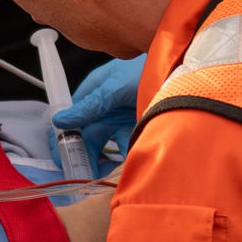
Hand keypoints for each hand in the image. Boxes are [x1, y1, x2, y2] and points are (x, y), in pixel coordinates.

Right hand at [50, 55, 144, 171]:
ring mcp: (120, 117)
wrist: (181, 71)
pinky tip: (128, 157)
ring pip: (105, 143)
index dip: (64, 138)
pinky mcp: (136, 126)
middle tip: (83, 172)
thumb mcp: (116, 86)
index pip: (72, 118)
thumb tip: (60, 120)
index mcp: (93, 92)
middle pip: (87, 135)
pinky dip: (125, 153)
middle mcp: (104, 106)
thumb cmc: (147, 69)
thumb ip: (90, 105)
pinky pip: (125, 145)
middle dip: (84, 154)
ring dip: (103, 158)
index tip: (62, 157)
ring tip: (103, 171)